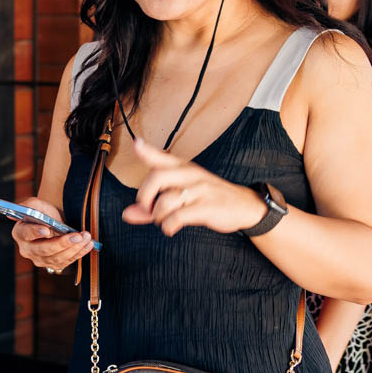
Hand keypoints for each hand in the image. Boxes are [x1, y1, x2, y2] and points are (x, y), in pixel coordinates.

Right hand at [8, 196, 92, 274]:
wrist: (53, 223)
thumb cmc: (44, 214)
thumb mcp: (36, 205)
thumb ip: (29, 205)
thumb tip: (25, 209)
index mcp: (19, 233)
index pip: (26, 233)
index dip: (35, 232)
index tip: (47, 230)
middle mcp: (27, 249)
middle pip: (44, 249)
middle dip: (62, 243)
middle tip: (78, 236)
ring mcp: (39, 259)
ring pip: (57, 258)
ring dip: (74, 249)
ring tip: (86, 237)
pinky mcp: (52, 264)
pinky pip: (66, 262)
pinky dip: (79, 254)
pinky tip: (88, 245)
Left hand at [121, 139, 265, 235]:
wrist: (244, 206)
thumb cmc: (207, 198)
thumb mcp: (182, 196)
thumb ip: (152, 206)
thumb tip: (126, 214)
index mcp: (184, 168)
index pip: (162, 157)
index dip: (147, 151)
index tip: (136, 145)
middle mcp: (191, 175)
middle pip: (157, 177)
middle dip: (144, 197)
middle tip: (146, 208)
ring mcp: (200, 190)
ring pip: (166, 201)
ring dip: (157, 216)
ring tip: (163, 220)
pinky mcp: (207, 207)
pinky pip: (179, 216)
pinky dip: (168, 226)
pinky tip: (171, 228)